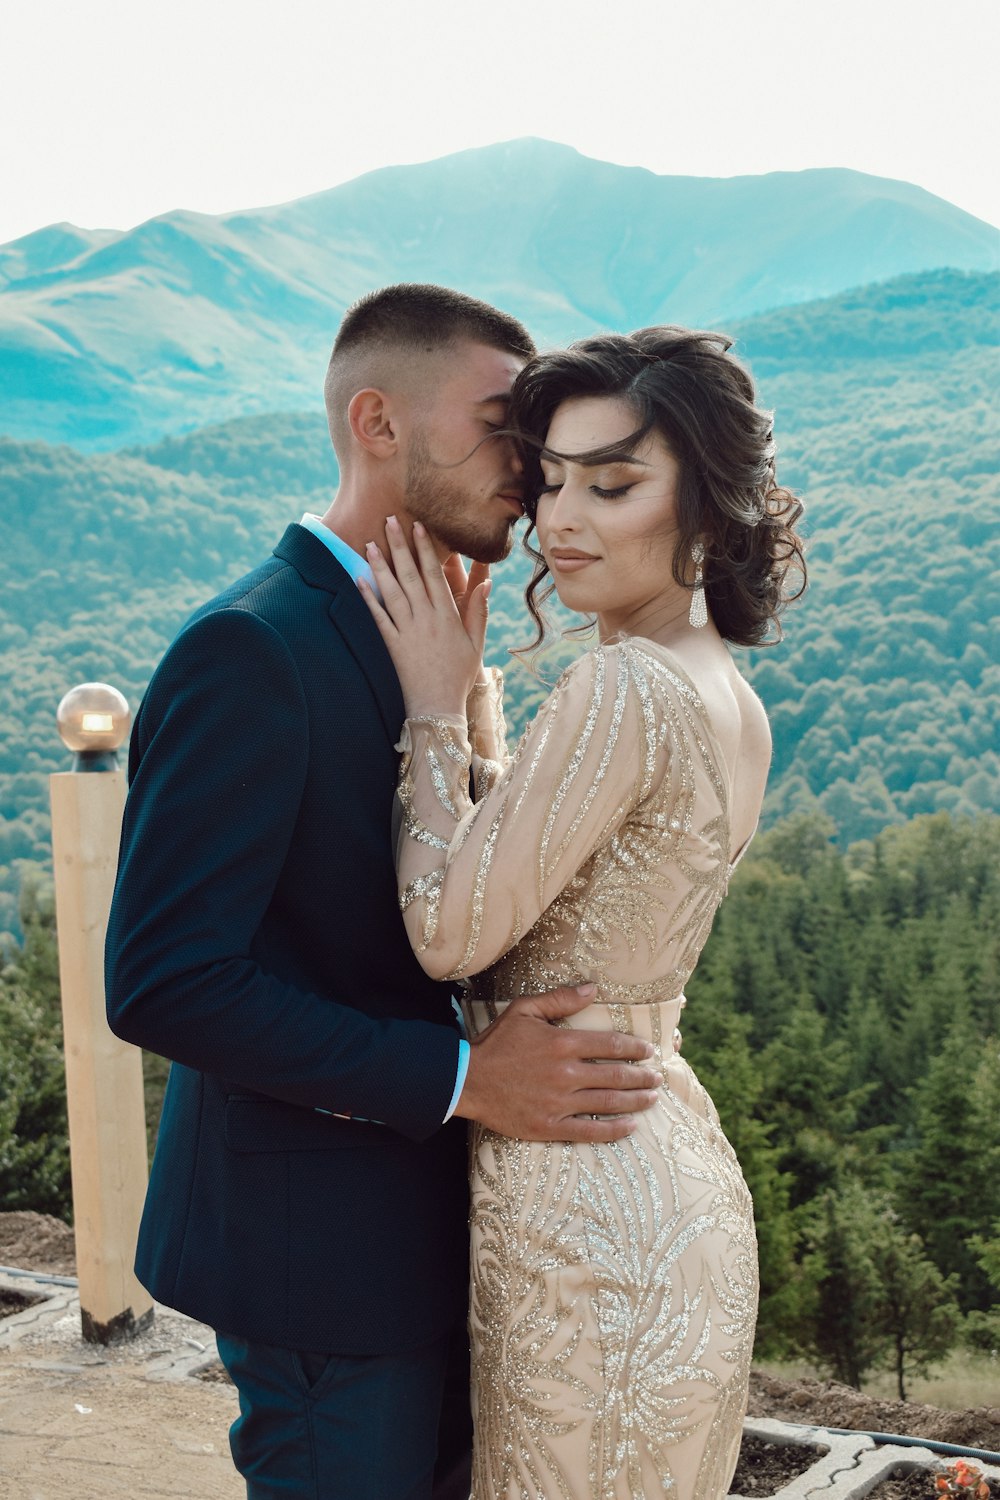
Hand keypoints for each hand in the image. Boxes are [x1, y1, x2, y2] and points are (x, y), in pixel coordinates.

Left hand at [359, 518, 490, 716]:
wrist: (437, 708)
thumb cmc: (458, 676)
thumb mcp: (475, 643)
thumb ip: (478, 611)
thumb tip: (487, 582)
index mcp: (447, 616)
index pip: (435, 574)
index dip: (425, 548)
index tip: (418, 526)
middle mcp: (426, 620)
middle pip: (411, 575)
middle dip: (399, 546)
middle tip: (389, 520)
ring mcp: (407, 632)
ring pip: (392, 592)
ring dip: (380, 566)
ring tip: (370, 542)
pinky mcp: (391, 646)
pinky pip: (377, 617)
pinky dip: (368, 598)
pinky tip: (358, 579)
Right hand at [455, 985, 662, 1143]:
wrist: (466, 1081)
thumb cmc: (495, 1043)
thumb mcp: (524, 1010)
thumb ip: (560, 999)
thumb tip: (592, 988)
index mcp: (562, 1043)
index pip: (610, 1045)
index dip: (634, 1048)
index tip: (648, 1051)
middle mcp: (565, 1073)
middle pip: (615, 1075)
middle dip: (642, 1076)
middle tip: (657, 1077)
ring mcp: (559, 1103)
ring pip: (608, 1103)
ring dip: (635, 1101)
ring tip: (652, 1098)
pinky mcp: (549, 1126)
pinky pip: (589, 1131)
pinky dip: (614, 1130)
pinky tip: (631, 1126)